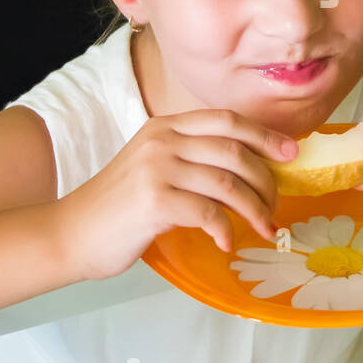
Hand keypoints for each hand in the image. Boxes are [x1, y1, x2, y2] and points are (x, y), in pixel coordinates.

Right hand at [66, 109, 296, 279]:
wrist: (71, 232)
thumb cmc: (118, 207)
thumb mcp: (153, 166)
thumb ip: (190, 159)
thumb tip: (248, 171)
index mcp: (165, 126)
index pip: (226, 120)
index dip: (264, 135)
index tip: (291, 153)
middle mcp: (163, 140)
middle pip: (234, 151)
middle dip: (266, 180)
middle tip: (275, 205)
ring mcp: (158, 169)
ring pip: (228, 183)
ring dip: (255, 209)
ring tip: (263, 227)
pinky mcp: (154, 201)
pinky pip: (209, 213)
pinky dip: (226, 230)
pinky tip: (227, 242)